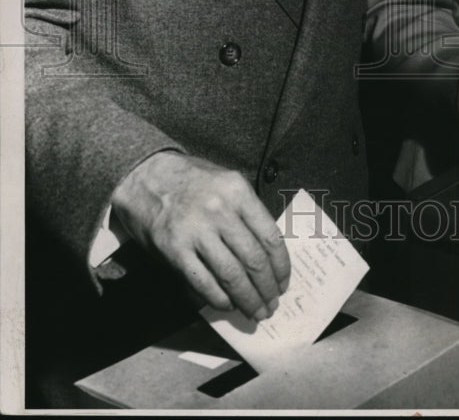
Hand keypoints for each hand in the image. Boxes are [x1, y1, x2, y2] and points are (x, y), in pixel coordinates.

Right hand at [112, 151, 289, 318]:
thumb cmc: (191, 181)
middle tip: (271, 304)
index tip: (283, 282)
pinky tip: (228, 305)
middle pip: (253, 260)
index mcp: (238, 191)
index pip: (270, 237)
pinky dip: (219, 299)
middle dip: (266, 289)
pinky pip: (203, 282)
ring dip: (247, 299)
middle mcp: (219, 210)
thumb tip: (268, 256)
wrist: (145, 176)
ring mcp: (196, 230)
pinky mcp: (174, 249)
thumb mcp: (226, 184)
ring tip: (255, 311)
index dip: (281, 266)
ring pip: (231, 275)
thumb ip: (246, 213)